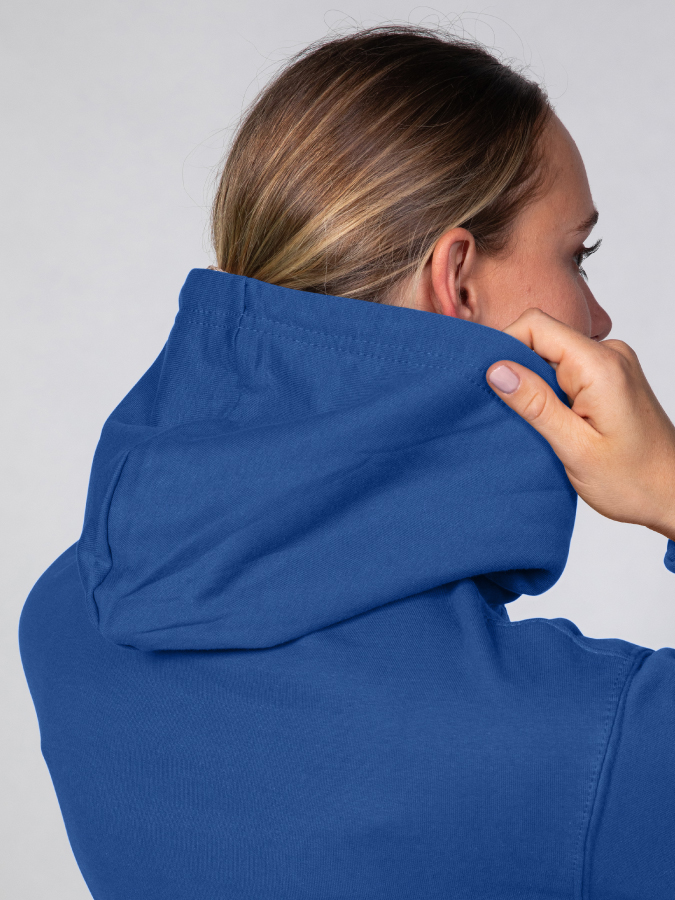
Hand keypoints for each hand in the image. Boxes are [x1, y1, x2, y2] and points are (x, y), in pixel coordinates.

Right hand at [486, 308, 674, 541]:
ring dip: (532, 385)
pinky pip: (566, 370)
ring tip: (534, 424)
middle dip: (516, 369)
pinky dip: (549, 392)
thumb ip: (535, 404)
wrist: (674, 495)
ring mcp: (611, 364)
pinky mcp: (609, 378)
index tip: (488, 383)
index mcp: (600, 366)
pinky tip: (550, 422)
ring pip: (551, 356)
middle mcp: (609, 354)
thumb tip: (495, 369)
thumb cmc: (633, 480)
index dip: (503, 345)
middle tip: (508, 413)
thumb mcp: (574, 448)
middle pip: (542, 338)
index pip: (536, 326)